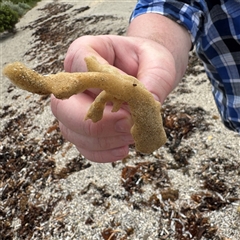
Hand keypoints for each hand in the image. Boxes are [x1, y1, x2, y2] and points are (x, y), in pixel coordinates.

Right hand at [51, 35, 177, 161]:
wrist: (147, 71)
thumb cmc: (148, 62)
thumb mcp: (158, 63)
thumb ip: (153, 81)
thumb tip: (149, 107)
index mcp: (87, 52)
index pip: (79, 70)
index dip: (101, 90)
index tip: (129, 103)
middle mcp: (75, 82)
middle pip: (63, 108)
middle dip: (96, 125)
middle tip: (128, 127)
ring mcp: (74, 106)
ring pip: (71, 131)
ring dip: (102, 141)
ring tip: (131, 138)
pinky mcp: (83, 127)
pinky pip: (83, 146)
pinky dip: (101, 153)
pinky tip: (122, 149)